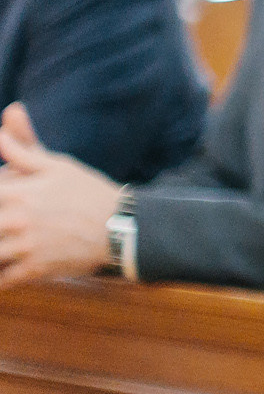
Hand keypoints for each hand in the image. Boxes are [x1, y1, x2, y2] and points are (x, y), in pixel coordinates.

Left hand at [0, 105, 118, 285]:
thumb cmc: (87, 192)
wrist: (122, 227)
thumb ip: (23, 145)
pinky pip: (2, 281)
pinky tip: (8, 269)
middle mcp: (15, 219)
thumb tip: (9, 112)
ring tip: (7, 242)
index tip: (3, 203)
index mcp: (15, 191)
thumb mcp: (58, 165)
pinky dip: (2, 277)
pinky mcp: (34, 270)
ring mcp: (24, 247)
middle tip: (6, 222)